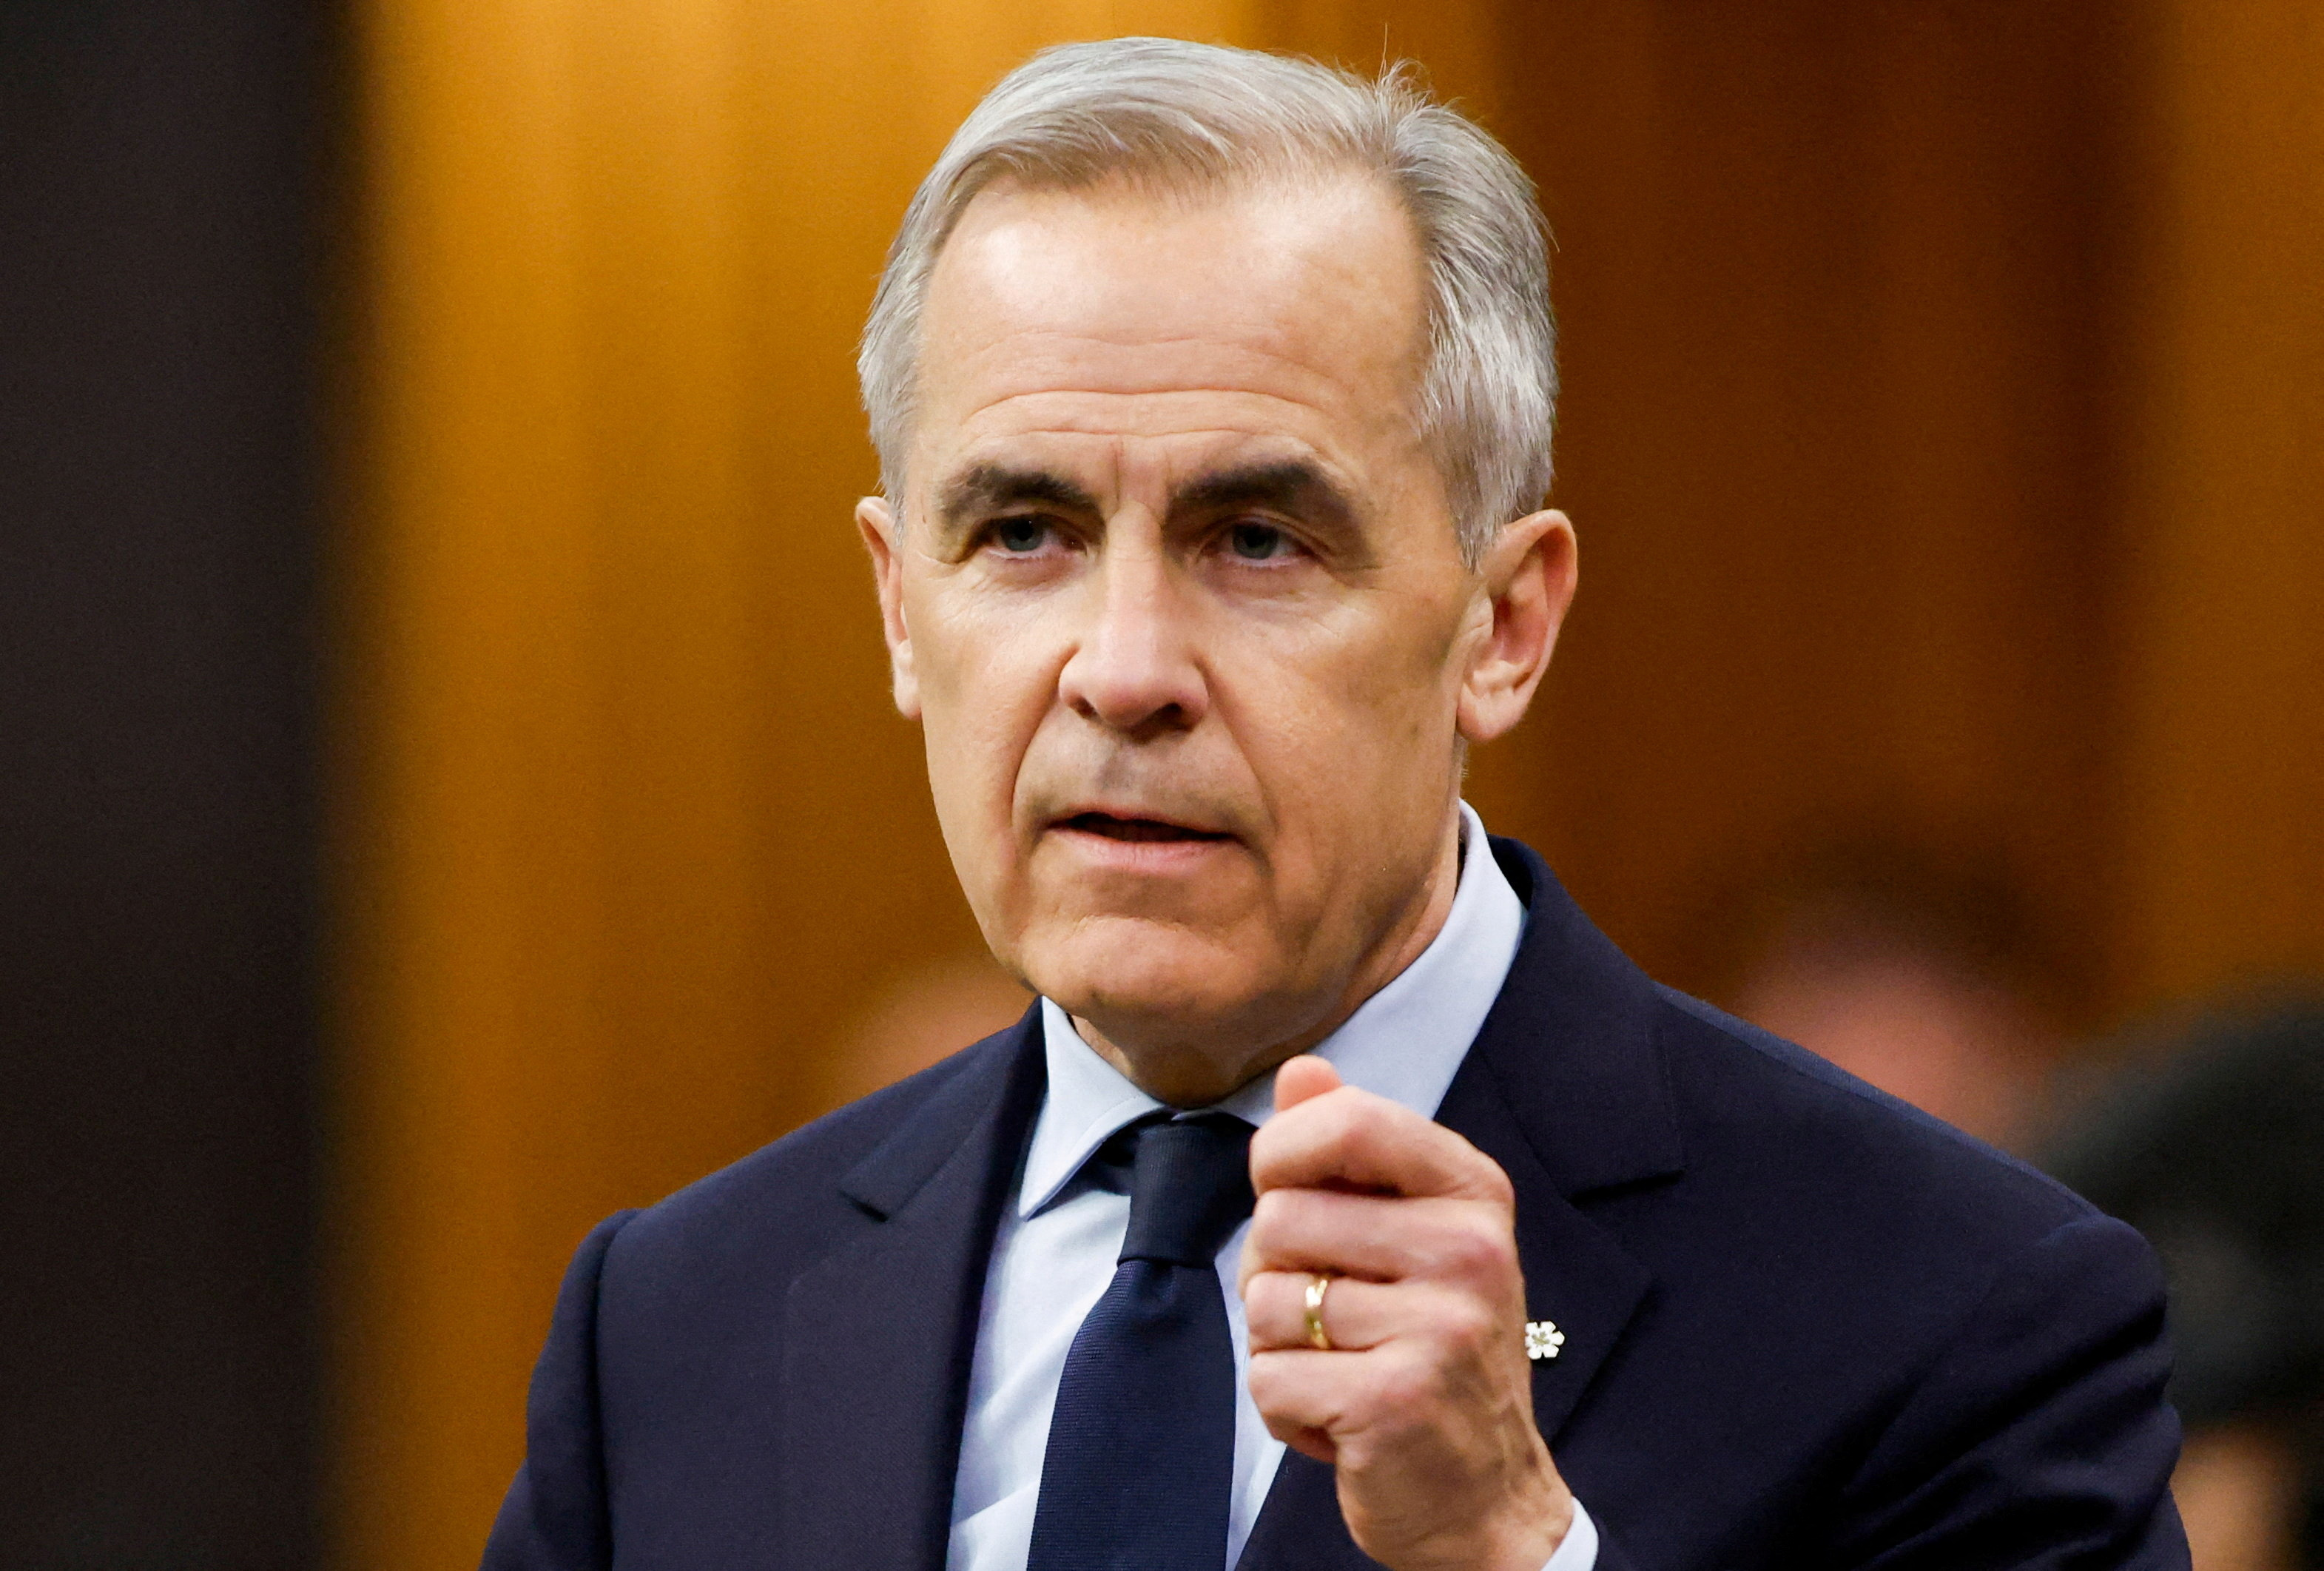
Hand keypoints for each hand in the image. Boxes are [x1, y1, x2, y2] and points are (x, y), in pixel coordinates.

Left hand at [1239, 1056, 1572, 1570]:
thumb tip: (1303, 1069)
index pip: (1346, 1121)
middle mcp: (1470, 1249)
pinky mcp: (1397, 1399)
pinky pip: (1268, 1377)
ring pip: (1264, 1301)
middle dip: (1276, 1274)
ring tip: (1343, 1368)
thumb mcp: (1409, 1234)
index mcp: (1472, 1191)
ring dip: (1278, 1346)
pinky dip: (1283, 1409)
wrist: (1488, 1497)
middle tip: (1335, 1319)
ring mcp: (1440, 1326)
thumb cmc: (1432, 1351)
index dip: (1282, 1155)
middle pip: (1280, 1217)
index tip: (1293, 1198)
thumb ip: (1352, 1148)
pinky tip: (1341, 1420)